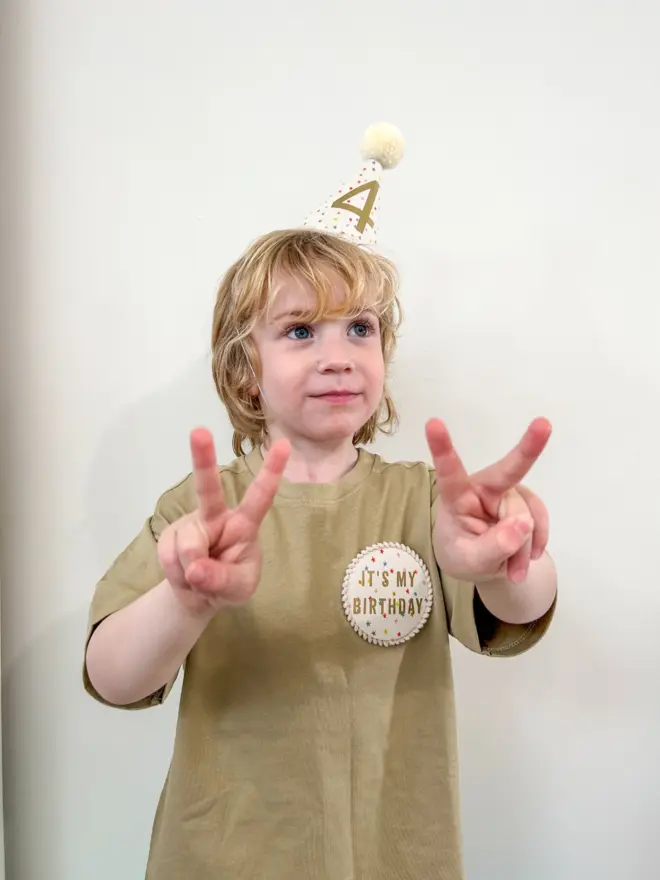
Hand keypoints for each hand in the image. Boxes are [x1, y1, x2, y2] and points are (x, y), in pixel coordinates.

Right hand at [158, 428, 289, 614]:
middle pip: (208, 488)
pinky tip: (185, 576)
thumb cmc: (230, 583)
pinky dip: (177, 576)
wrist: (197, 596)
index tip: (284, 444)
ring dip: (192, 572)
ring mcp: (190, 525)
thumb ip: (222, 579)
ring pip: (188, 544)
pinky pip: (170, 558)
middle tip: (199, 431)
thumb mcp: (238, 589)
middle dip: (202, 458)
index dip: (271, 472)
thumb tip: (194, 567)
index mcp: (244, 524)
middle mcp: (215, 516)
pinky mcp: (169, 537)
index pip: (260, 497)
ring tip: (200, 579)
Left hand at [426, 418, 550, 585]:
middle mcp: (483, 487)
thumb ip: (492, 547)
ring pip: (525, 518)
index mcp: (456, 498)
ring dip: (522, 548)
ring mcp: (507, 491)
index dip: (442, 449)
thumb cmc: (462, 554)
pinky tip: (529, 557)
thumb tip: (523, 524)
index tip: (434, 423)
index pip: (449, 473)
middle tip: (543, 424)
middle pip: (508, 471)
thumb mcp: (470, 561)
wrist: (480, 563)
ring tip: (513, 571)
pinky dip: (536, 543)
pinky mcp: (525, 500)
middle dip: (528, 448)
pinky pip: (539, 520)